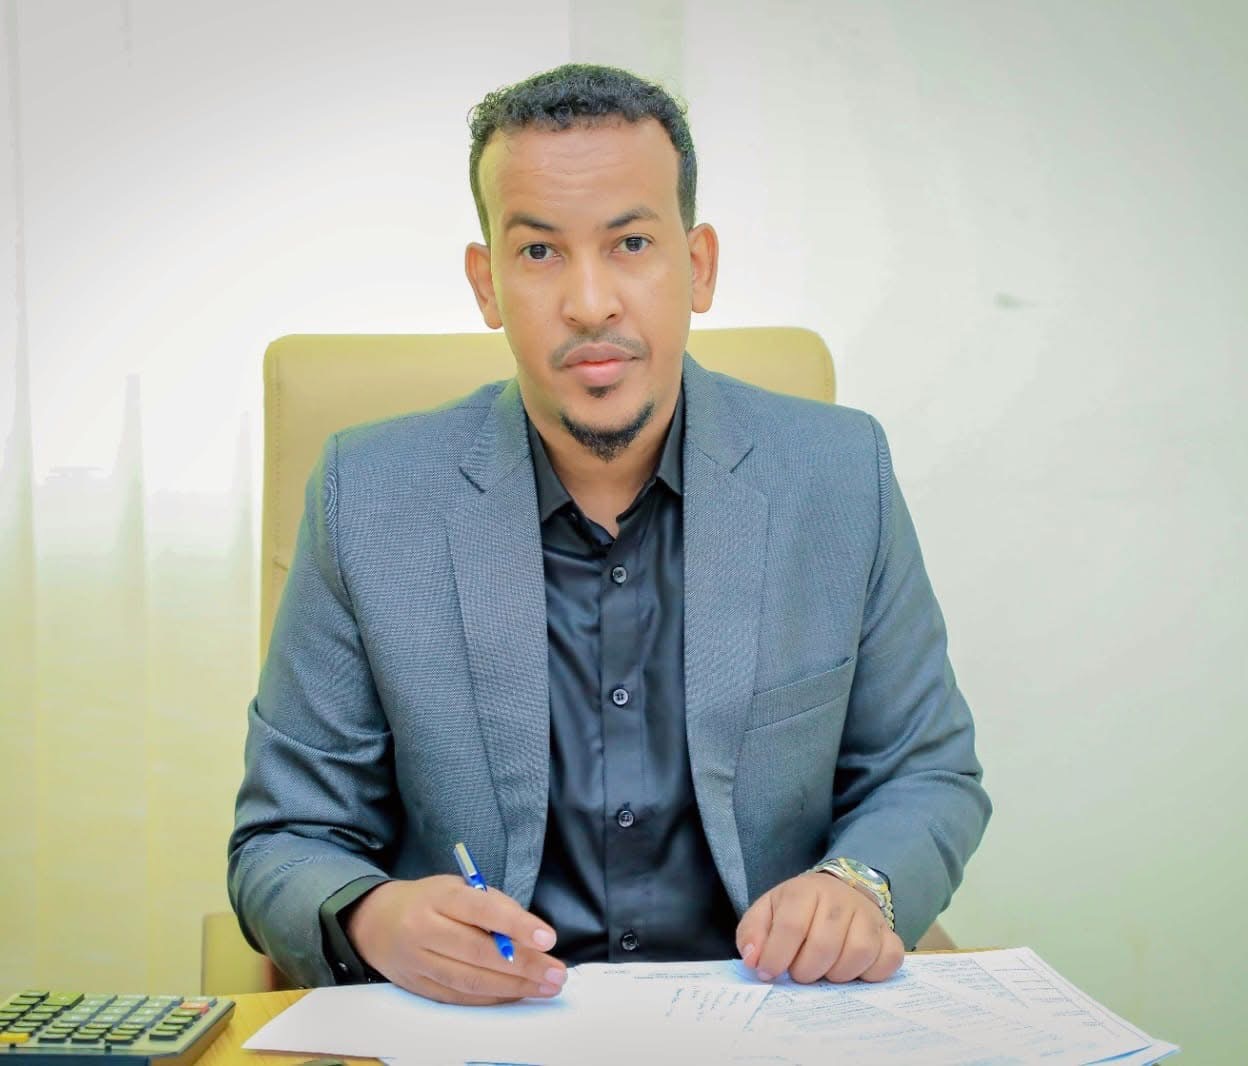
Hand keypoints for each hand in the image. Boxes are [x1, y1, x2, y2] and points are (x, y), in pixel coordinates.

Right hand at [345, 876, 566, 1004]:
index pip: (481, 910)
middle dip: (523, 965)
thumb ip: (493, 906)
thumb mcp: (458, 886)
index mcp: (438, 896)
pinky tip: (516, 994)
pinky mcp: (418, 987)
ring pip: (469, 981)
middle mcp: (424, 929)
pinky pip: (459, 998)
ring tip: (545, 987)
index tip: (548, 938)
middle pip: (478, 952)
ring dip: (513, 987)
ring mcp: (418, 962)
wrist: (375, 922)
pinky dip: (492, 998)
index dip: (516, 925)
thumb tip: (531, 935)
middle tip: (556, 972)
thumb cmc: (429, 901)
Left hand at [736, 871, 903, 983]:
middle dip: (806, 970)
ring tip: (824, 971)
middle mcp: (841, 899)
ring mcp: (869, 916)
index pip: (791, 926)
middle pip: (824, 944)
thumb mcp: (767, 912)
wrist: (838, 892)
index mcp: (806, 890)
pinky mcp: (890, 934)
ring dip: (836, 974)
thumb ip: (752, 933)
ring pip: (858, 953)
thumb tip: (753, 960)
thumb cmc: (797, 908)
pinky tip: (853, 971)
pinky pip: (888, 961)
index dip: (777, 956)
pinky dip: (870, 974)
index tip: (768, 973)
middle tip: (799, 972)